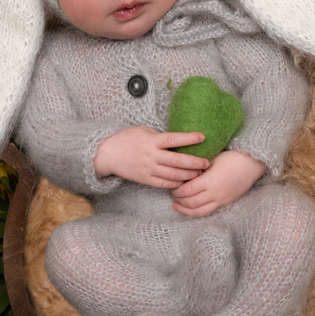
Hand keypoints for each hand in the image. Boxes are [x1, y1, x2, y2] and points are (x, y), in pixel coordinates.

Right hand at [94, 127, 209, 188]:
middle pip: (177, 161)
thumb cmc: (127, 139)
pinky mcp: (146, 179)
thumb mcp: (144, 131)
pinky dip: (176, 183)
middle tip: (206, 163)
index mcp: (152, 141)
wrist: (108, 154)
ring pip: (173, 175)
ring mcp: (149, 169)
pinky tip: (185, 181)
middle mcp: (151, 156)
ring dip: (189, 175)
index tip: (203, 136)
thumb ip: (160, 137)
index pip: (174, 139)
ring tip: (199, 173)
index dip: (189, 138)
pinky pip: (165, 184)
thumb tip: (179, 139)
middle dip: (194, 163)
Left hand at [170, 149, 266, 216]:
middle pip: (190, 202)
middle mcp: (215, 193)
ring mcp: (221, 199)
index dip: (176, 189)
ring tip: (177, 205)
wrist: (252, 163)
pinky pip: (208, 211)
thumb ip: (197, 167)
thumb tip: (181, 170)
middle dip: (178, 199)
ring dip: (185, 209)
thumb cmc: (232, 156)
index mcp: (210, 180)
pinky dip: (196, 212)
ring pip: (198, 211)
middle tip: (172, 193)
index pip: (187, 190)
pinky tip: (190, 208)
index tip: (172, 185)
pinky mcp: (226, 202)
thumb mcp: (211, 158)